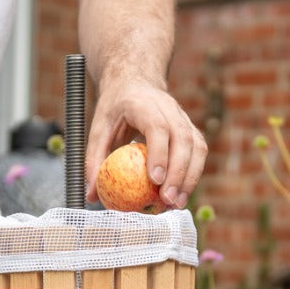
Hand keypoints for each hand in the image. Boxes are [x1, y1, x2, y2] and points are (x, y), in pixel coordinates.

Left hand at [84, 79, 207, 211]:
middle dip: (178, 173)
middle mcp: (169, 107)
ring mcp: (184, 117)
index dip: (160, 153)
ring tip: (176, 204)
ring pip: (197, 146)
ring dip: (190, 178)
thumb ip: (94, 161)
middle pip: (182, 139)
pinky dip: (193, 175)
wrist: (134, 84)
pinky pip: (199, 153)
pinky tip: (182, 195)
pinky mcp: (191, 129)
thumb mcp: (98, 129)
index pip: (158, 127)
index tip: (155, 180)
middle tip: (167, 200)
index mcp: (143, 103)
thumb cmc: (114, 110)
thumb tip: (90, 197)